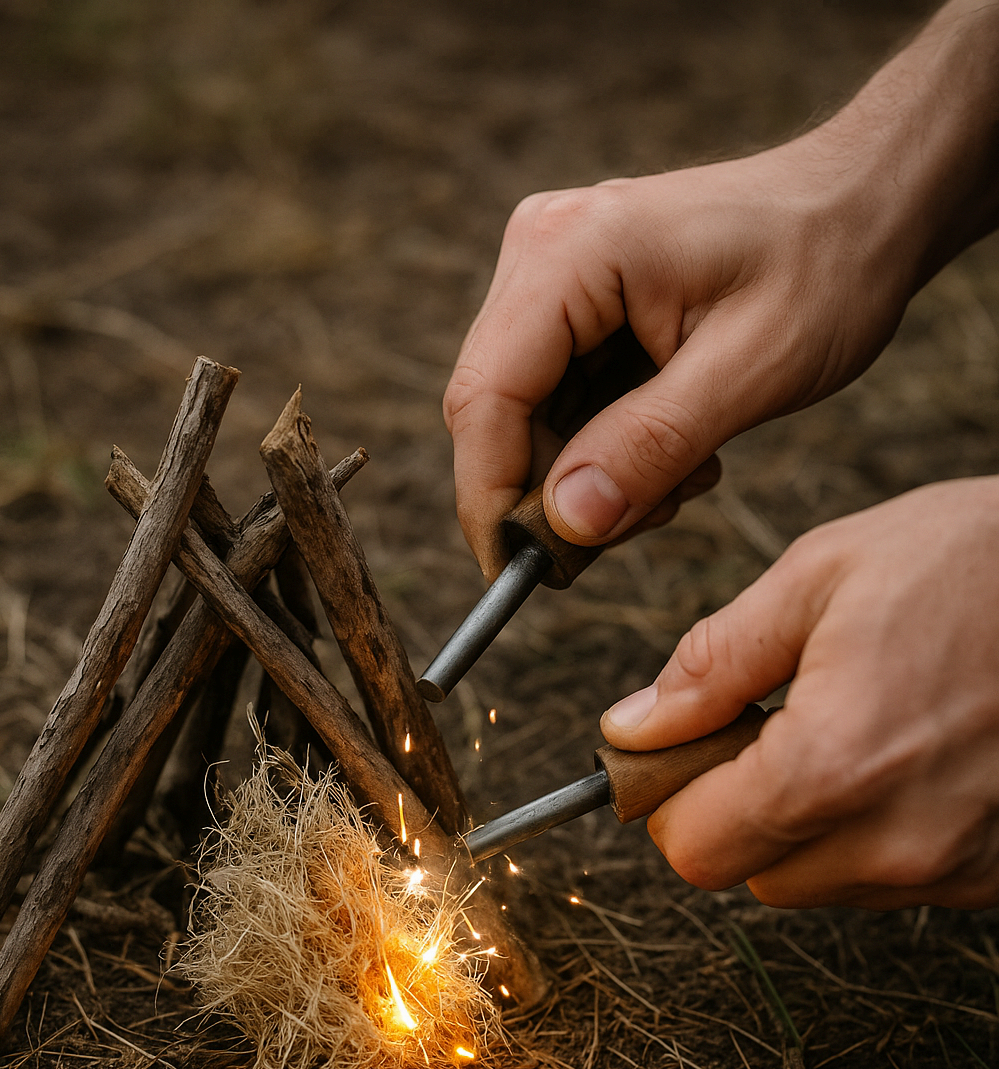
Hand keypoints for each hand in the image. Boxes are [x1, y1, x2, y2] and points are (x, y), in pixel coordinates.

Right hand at [445, 146, 911, 579]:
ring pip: (527, 417)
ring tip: (687, 472)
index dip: (491, 499)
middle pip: (496, 412)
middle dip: (557, 491)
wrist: (867, 205)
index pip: (487, 398)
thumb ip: (649, 447)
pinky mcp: (576, 300)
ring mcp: (552, 273)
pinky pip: (559, 401)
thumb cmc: (827, 268)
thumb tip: (564, 525)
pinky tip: (679, 446)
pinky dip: (608, 448)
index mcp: (569, 251)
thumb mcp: (751, 370)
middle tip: (652, 516)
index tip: (518, 577)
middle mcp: (541, 251)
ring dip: (593, 474)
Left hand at [600, 478, 998, 908]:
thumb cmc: (978, 562)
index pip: (694, 848)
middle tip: (768, 724)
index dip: (671, 797)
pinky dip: (872, 830)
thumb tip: (633, 728)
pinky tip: (905, 754)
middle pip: (750, 874)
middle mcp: (894, 841)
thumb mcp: (822, 576)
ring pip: (818, 882)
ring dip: (804, 823)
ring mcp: (952, 868)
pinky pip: (891, 879)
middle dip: (734, 808)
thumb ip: (712, 664)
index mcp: (833, 766)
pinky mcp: (991, 874)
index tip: (686, 746)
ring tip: (853, 726)